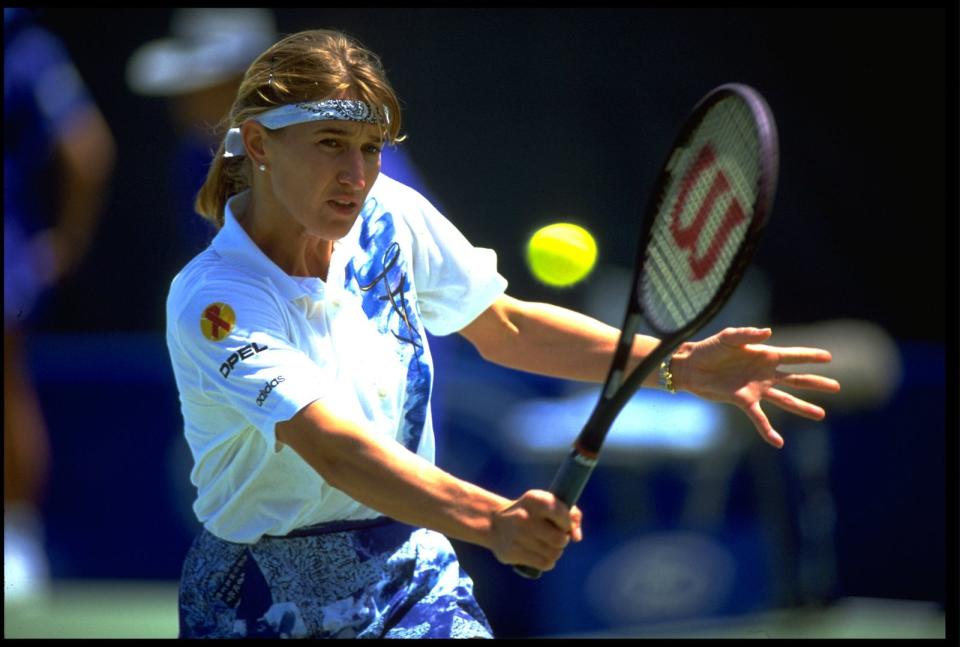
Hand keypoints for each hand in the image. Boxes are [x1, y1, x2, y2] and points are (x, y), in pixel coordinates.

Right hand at [489, 490, 582, 571]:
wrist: (495, 523)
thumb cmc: (530, 513)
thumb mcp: (546, 503)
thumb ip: (570, 514)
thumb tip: (577, 537)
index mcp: (534, 499)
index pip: (563, 514)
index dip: (568, 523)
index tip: (563, 524)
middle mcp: (524, 517)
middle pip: (560, 539)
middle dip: (562, 540)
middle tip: (555, 536)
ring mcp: (517, 536)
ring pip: (553, 553)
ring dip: (556, 552)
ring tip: (548, 545)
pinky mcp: (512, 553)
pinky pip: (544, 563)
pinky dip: (548, 561)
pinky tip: (542, 554)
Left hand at [672, 327, 840, 448]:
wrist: (690, 366)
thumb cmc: (709, 348)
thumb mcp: (728, 337)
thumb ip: (748, 335)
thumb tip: (768, 332)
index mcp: (764, 355)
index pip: (793, 355)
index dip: (811, 355)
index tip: (829, 357)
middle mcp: (764, 373)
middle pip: (796, 379)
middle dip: (816, 383)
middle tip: (837, 387)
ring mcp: (756, 388)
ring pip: (785, 399)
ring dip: (803, 407)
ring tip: (821, 415)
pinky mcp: (743, 401)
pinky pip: (759, 418)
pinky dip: (768, 430)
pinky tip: (778, 443)